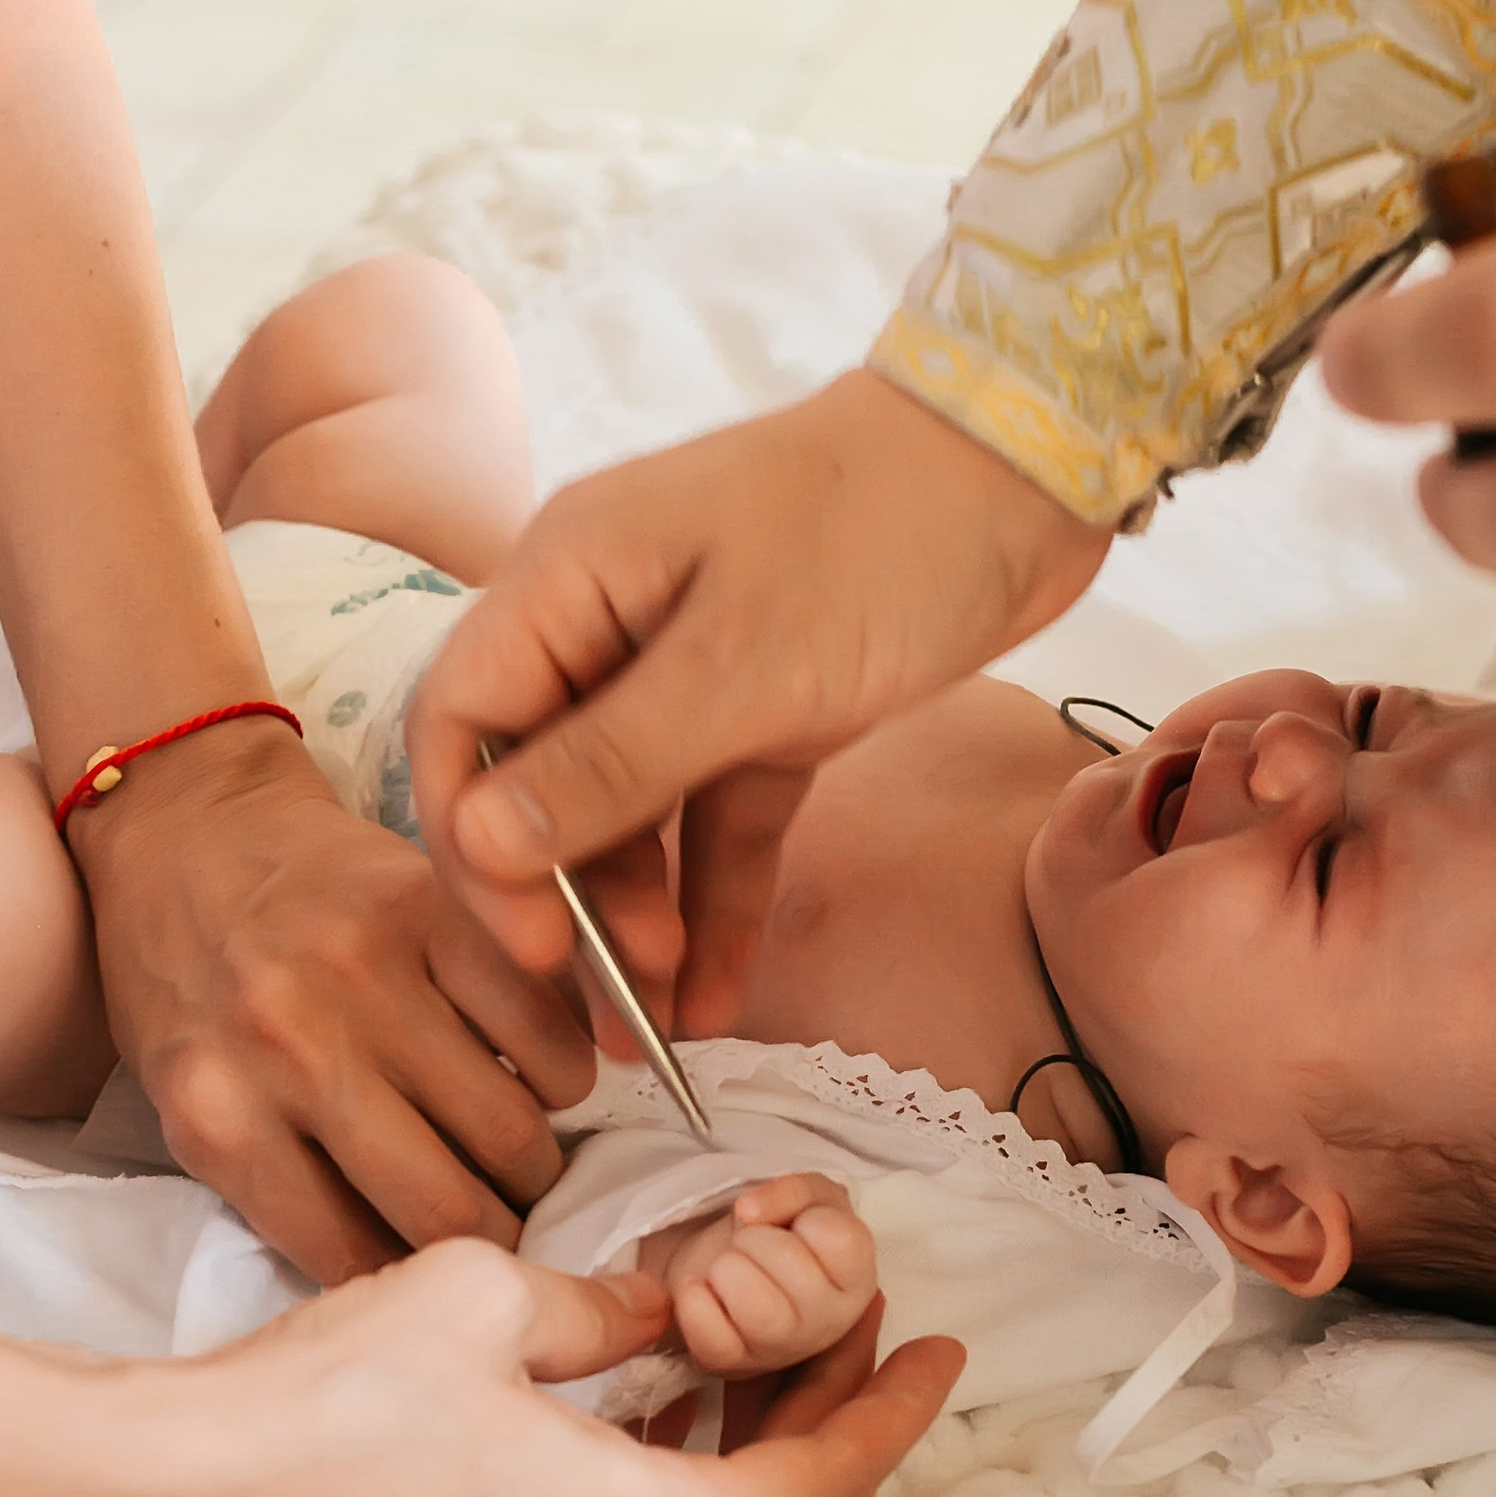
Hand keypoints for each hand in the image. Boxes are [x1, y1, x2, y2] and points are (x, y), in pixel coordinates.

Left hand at [75, 719, 597, 1280]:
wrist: (187, 822)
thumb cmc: (180, 974)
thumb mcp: (187, 1098)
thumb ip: (277, 1182)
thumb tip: (404, 1264)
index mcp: (218, 1116)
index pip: (353, 1255)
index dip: (413, 1276)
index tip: (443, 1272)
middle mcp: (293, 1051)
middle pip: (450, 1208)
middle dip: (496, 1236)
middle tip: (506, 1223)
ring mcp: (370, 974)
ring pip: (514, 1127)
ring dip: (535, 1158)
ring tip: (521, 1150)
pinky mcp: (435, 908)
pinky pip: (542, 1027)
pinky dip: (560, 1066)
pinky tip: (533, 1069)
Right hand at [131, 1237, 963, 1496]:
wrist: (186, 1491)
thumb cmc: (335, 1400)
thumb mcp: (490, 1300)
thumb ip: (607, 1303)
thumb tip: (665, 1303)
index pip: (822, 1480)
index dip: (891, 1406)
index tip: (942, 1345)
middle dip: (825, 1395)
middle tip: (848, 1299)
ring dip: (749, 1420)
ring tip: (758, 1319)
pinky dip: (679, 1450)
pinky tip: (663, 1374)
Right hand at [412, 371, 1106, 1025]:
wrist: (1033, 470)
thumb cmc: (880, 535)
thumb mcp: (744, 666)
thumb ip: (612, 762)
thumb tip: (485, 842)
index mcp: (565, 578)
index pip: (462, 721)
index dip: (476, 842)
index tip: (532, 944)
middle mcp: (607, 623)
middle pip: (540, 781)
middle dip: (563, 902)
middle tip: (601, 1017)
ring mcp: (689, 666)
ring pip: (632, 814)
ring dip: (638, 917)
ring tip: (659, 1026)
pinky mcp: (771, 704)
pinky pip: (717, 817)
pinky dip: (714, 898)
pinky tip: (715, 993)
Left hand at [656, 1171, 879, 1377]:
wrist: (737, 1277)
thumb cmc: (783, 1237)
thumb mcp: (808, 1199)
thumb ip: (794, 1190)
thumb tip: (750, 1212)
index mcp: (856, 1279)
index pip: (833, 1235)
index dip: (803, 1216)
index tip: (796, 1227)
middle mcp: (829, 1323)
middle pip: (782, 1257)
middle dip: (756, 1238)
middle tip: (757, 1248)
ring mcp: (781, 1350)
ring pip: (750, 1299)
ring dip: (727, 1267)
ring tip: (733, 1270)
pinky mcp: (731, 1365)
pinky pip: (705, 1328)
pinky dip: (694, 1298)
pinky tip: (707, 1293)